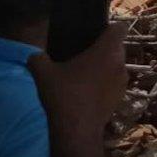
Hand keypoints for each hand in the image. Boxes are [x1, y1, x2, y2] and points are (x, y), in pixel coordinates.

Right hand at [29, 21, 127, 135]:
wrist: (76, 129)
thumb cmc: (63, 95)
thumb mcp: (43, 73)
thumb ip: (38, 58)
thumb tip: (34, 55)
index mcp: (107, 50)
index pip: (119, 28)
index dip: (109, 28)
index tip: (95, 33)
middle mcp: (120, 63)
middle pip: (117, 47)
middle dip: (104, 48)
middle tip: (84, 53)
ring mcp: (123, 81)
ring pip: (117, 65)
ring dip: (105, 66)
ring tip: (84, 73)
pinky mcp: (121, 97)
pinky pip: (114, 82)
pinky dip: (105, 82)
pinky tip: (88, 90)